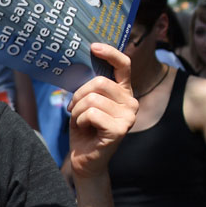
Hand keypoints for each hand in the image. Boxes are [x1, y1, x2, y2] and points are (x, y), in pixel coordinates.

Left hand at [67, 43, 137, 178]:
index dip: (110, 53)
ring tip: (81, 122)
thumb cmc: (84, 129)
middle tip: (74, 110)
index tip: (93, 47)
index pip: (123, 65)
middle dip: (78, 96)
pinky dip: (80, 121)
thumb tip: (83, 63)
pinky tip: (86, 130)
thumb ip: (90, 87)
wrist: (85, 159)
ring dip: (77, 111)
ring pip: (92, 99)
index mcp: (123, 92)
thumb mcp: (85, 103)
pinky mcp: (120, 129)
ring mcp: (128, 116)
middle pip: (99, 82)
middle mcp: (131, 101)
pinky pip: (91, 114)